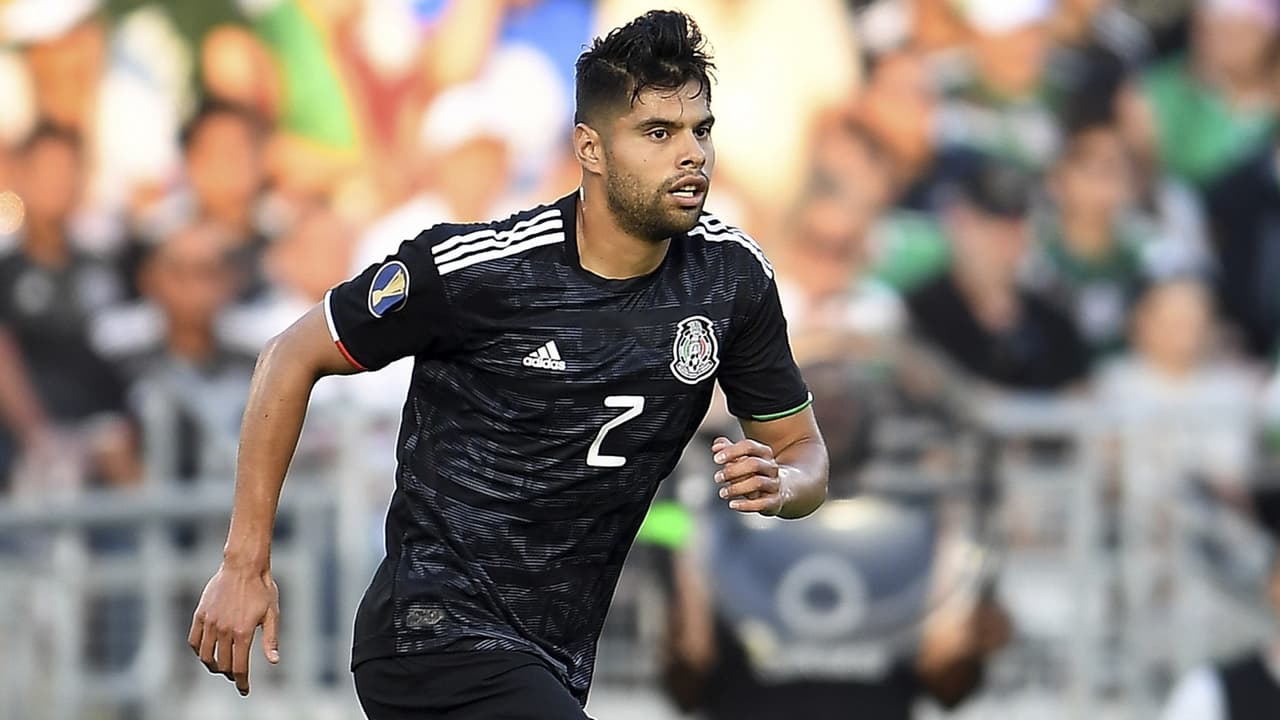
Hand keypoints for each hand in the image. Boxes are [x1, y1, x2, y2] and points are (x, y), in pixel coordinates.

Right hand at [188, 564, 280, 695]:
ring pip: (205, 655)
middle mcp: (224, 630)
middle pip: (223, 664)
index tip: (244, 690)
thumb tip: (274, 661)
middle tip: (236, 676)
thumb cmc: (262, 589)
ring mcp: (210, 623)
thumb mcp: (272, 614)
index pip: (239, 667)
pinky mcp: (200, 615)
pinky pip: (194, 640)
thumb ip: (271, 639)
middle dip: (230, 674)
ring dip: (213, 665)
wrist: (244, 566)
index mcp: (243, 632)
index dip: (241, 682)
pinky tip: (206, 652)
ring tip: (221, 667)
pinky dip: (198, 651)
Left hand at [711, 436, 787, 515]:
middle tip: (717, 478)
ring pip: (757, 483)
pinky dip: (745, 505)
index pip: (749, 447)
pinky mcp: (774, 501)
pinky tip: (732, 504)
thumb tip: (717, 446)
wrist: (779, 490)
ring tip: (723, 492)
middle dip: (732, 471)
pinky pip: (761, 503)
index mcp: (764, 453)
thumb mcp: (742, 458)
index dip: (732, 451)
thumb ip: (728, 449)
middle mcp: (771, 467)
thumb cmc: (754, 472)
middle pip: (753, 464)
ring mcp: (774, 484)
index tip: (716, 459)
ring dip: (736, 488)